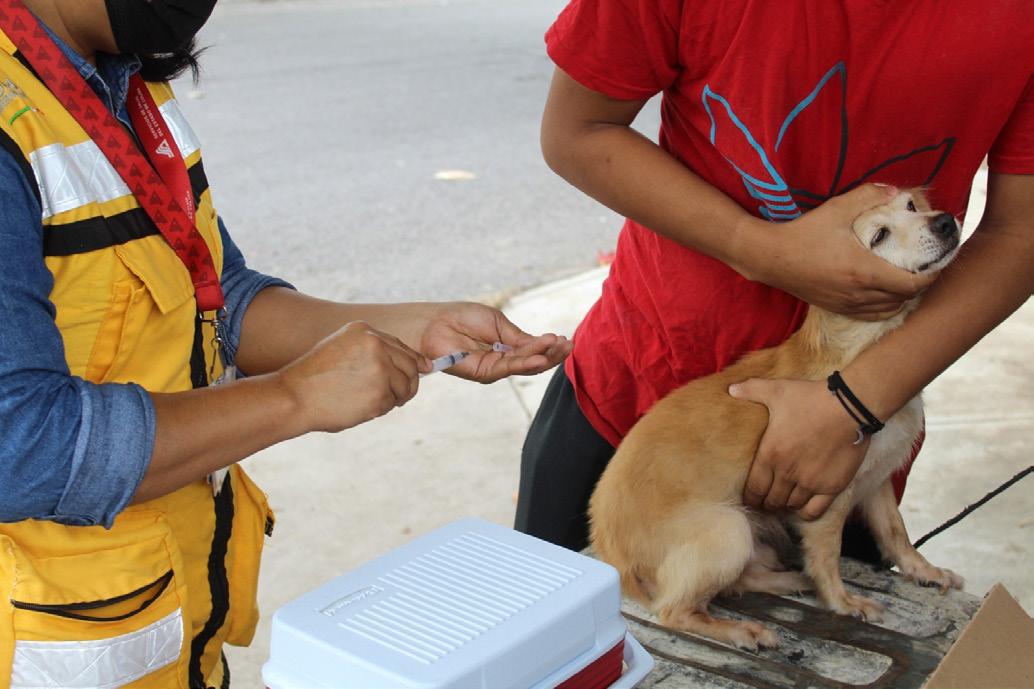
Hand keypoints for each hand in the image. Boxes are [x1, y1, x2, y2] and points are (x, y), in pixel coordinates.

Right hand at [277, 321, 427, 432]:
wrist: (293, 397)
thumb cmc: (316, 379)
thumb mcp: (342, 349)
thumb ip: (374, 351)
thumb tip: (419, 364)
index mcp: (364, 331)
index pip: (402, 346)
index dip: (415, 361)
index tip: (424, 369)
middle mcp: (375, 344)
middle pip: (411, 365)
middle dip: (409, 383)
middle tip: (400, 396)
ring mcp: (380, 368)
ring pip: (405, 386)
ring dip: (394, 398)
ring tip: (369, 402)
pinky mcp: (380, 392)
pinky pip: (393, 403)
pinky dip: (381, 409)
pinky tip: (361, 407)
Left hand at [418, 302, 571, 382]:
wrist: (435, 323)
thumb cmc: (462, 318)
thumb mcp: (497, 323)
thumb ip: (518, 337)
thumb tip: (543, 343)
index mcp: (506, 346)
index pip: (532, 349)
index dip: (549, 346)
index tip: (565, 339)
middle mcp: (502, 360)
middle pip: (533, 361)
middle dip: (552, 354)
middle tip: (569, 346)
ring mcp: (494, 368)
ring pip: (524, 366)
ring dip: (544, 358)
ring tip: (560, 348)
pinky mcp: (484, 373)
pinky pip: (508, 368)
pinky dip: (526, 363)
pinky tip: (540, 358)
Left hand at [729, 377, 867, 519]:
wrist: (849, 406)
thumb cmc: (810, 398)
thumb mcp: (777, 390)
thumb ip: (752, 390)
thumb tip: (731, 388)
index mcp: (770, 454)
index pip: (754, 489)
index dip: (750, 498)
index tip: (750, 500)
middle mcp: (788, 473)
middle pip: (772, 500)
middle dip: (767, 503)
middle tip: (767, 502)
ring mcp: (810, 482)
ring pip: (791, 505)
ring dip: (786, 505)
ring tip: (784, 502)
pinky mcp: (832, 486)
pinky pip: (814, 511)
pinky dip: (806, 512)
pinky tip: (803, 506)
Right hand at [741, 184, 937, 318]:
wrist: (770, 258)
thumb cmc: (803, 233)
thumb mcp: (836, 209)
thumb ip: (869, 196)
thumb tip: (895, 191)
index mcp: (865, 271)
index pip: (912, 284)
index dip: (932, 276)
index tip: (938, 263)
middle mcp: (859, 293)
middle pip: (904, 298)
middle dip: (920, 284)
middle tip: (925, 267)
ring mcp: (847, 304)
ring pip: (889, 310)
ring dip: (902, 297)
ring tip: (906, 279)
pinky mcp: (836, 308)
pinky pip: (871, 315)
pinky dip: (885, 307)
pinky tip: (884, 294)